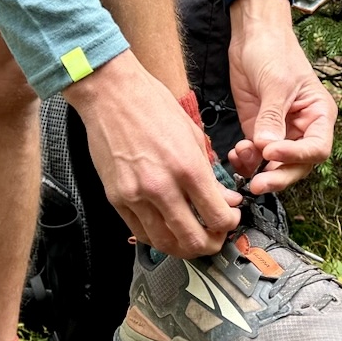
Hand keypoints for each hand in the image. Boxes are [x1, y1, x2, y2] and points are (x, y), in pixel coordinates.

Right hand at [65, 52, 239, 256]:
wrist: (111, 94)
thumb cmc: (151, 106)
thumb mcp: (192, 135)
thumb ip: (209, 174)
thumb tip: (224, 200)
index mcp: (187, 167)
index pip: (217, 216)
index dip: (229, 224)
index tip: (230, 219)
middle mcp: (161, 186)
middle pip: (193, 239)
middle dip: (210, 243)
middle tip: (215, 237)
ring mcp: (136, 195)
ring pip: (165, 243)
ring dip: (183, 247)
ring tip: (192, 237)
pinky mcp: (116, 198)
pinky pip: (140, 232)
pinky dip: (158, 238)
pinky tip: (167, 230)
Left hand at [226, 0, 336, 194]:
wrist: (252, 35)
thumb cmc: (274, 50)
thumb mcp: (275, 83)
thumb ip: (272, 117)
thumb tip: (268, 148)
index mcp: (318, 115)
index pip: (316, 148)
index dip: (296, 156)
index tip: (272, 152)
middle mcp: (302, 128)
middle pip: (297, 164)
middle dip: (278, 176)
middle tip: (258, 184)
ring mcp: (279, 132)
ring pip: (275, 165)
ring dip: (258, 170)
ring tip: (241, 158)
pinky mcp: (258, 131)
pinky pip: (256, 156)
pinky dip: (246, 161)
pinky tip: (235, 154)